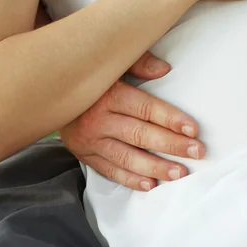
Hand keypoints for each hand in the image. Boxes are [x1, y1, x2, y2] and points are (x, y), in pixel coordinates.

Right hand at [60, 52, 204, 190]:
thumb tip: (164, 70)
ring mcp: (89, 140)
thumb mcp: (112, 62)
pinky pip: (109, 171)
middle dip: (171, 145)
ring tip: (179, 173)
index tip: (193, 129)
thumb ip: (138, 62)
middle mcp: (97, 119)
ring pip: (127, 157)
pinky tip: (151, 184)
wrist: (49, 92)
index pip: (145, 109)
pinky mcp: (84, 154)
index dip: (170, 119)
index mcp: (108, 94)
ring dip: (155, 167)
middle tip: (197, 152)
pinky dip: (130, 179)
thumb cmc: (90, 76)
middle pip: (140, 135)